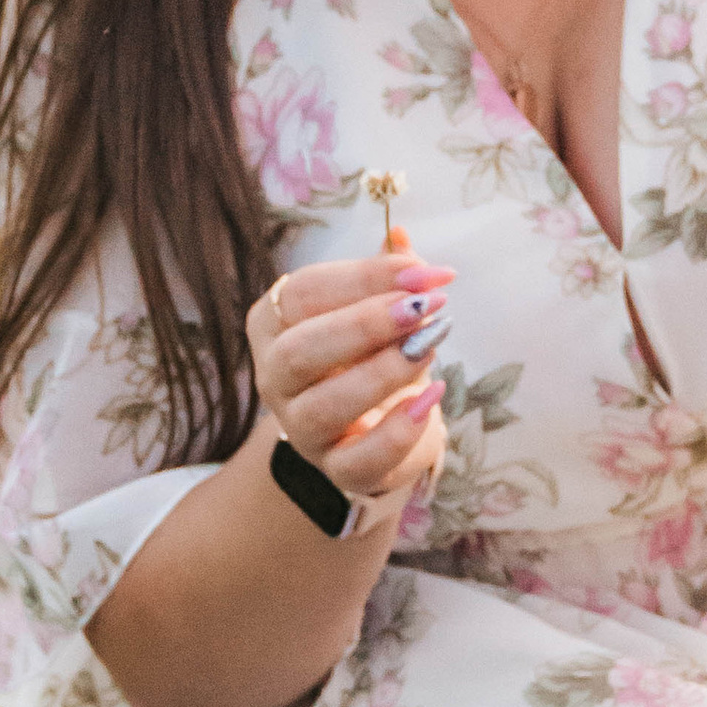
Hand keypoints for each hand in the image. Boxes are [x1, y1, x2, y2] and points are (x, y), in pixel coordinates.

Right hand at [248, 252, 454, 510]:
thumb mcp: (377, 306)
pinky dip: (397, 432)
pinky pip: (357, 461)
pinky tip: (430, 400)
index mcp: (275, 322)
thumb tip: (403, 237)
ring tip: (429, 347)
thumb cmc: (368, 351)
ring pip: (324, 407)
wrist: (375, 425)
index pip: (304, 293)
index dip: (365, 278)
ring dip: (383, 374)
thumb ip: (388, 275)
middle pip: (301, 351)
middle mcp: (276, 376)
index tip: (425, 272)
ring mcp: (301, 427)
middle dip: (366, 325)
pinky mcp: (335, 469)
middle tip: (425, 307)